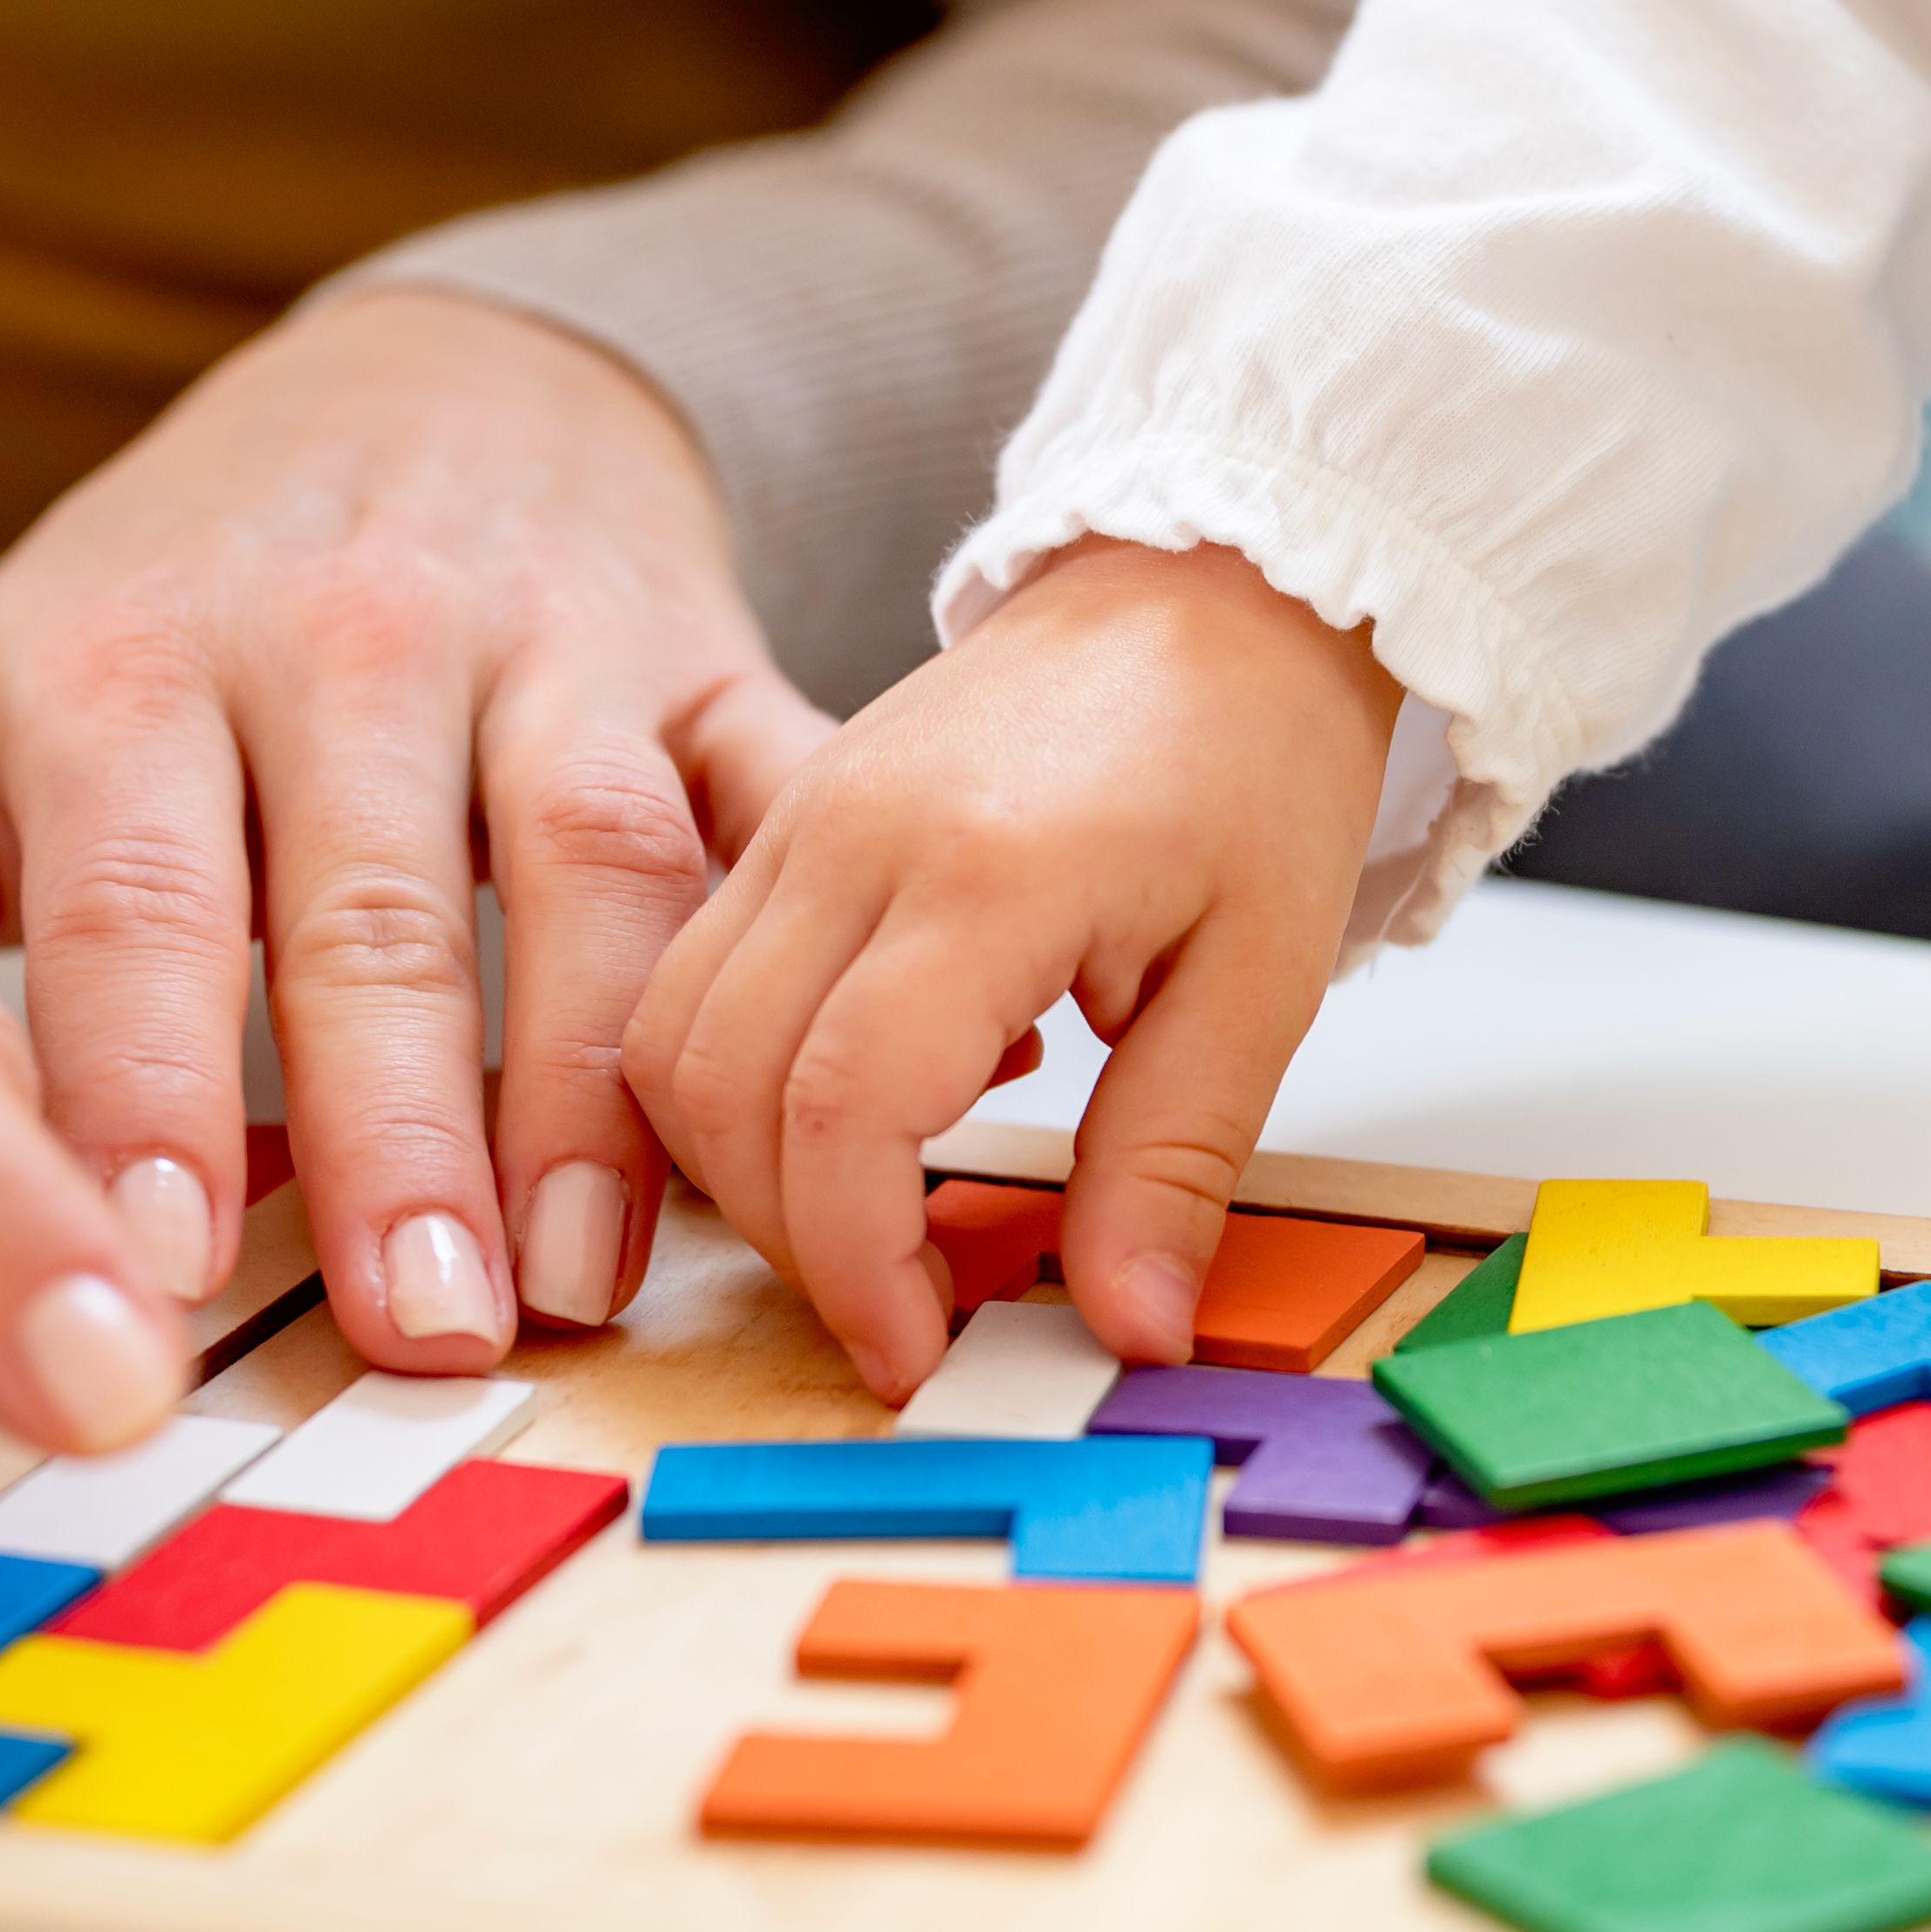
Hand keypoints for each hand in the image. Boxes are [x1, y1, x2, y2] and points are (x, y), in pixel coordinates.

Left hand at [0, 291, 832, 1373]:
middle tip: (413, 1329)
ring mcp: (550, 642)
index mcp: (127, 659)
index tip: (145, 1261)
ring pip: (597, 871)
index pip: (132, 894)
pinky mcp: (713, 660)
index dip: (140, 1082)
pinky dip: (812, 950)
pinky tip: (823, 1097)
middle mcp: (342, 636)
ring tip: (578, 1273)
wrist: (443, 374)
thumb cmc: (181, 598)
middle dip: (398, 1135)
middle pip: (379, 909)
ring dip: (600, 1088)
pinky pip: (780, 808)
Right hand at [625, 539, 1399, 1401]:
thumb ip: (1174, 1161)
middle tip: (903, 1312)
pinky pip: (692, 980)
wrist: (1213, 580)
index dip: (859, 1264)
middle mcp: (856, 836)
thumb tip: (1130, 1326)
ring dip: (742, 1170)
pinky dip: (736, 1085)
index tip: (918, 1352)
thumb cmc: (1252, 752)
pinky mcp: (786, 822)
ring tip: (874, 1231)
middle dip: (793, 1240)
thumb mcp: (1259, 978)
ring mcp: (802, 820)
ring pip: (671, 1038)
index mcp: (988, 869)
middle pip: (723, 1086)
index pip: (846, 1107)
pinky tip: (859, 1118)